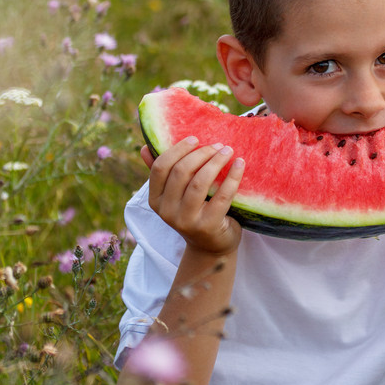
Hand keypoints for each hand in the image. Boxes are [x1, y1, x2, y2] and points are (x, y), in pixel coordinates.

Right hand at [144, 137, 244, 254]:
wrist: (212, 247)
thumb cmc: (195, 213)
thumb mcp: (176, 196)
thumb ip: (163, 173)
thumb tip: (145, 147)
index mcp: (155, 200)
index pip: (160, 168)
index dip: (178, 149)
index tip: (196, 138)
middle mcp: (167, 212)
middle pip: (181, 172)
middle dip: (201, 153)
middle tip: (218, 145)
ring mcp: (186, 221)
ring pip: (199, 182)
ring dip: (215, 161)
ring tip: (227, 151)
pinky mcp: (208, 226)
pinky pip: (222, 195)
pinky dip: (232, 177)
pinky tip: (239, 164)